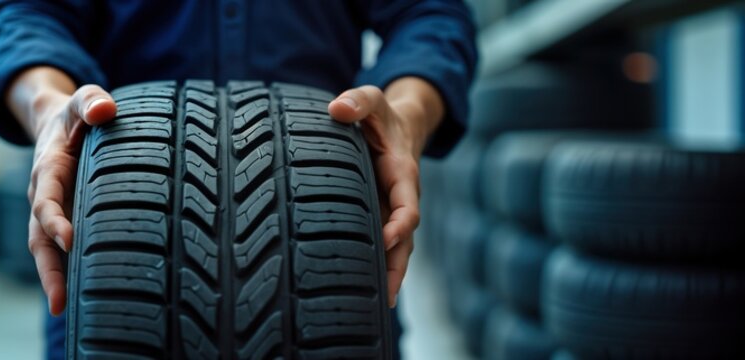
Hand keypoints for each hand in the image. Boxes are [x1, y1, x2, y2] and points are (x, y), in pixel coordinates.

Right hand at [7, 67, 117, 315]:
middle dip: (47, 269)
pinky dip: (66, 273)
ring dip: (53, 279)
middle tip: (58, 300)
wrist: (61, 124)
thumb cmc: (77, 113)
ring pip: (45, 251)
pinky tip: (79, 298)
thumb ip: (91, 100)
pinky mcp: (64, 221)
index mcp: (48, 170)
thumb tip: (105, 109)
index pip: (46, 199)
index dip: (54, 219)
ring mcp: (52, 213)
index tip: (68, 239)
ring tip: (63, 309)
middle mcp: (44, 196)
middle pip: (38, 238)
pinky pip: (61, 251)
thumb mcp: (83, 100)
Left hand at [327, 78, 442, 307]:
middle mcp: (399, 199)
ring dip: (388, 277)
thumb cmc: (379, 115)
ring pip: (395, 251)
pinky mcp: (376, 219)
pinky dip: (376, 269)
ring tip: (377, 307)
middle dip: (398, 266)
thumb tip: (337, 108)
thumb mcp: (371, 100)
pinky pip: (378, 248)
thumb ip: (357, 101)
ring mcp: (388, 213)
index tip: (389, 239)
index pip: (407, 206)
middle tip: (386, 294)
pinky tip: (363, 294)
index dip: (401, 224)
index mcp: (402, 174)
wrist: (392, 126)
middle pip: (404, 240)